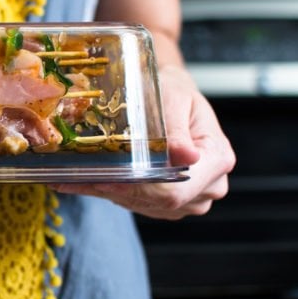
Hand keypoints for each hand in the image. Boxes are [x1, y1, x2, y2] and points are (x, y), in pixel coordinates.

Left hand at [51, 66, 235, 219]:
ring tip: (80, 177)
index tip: (108, 179)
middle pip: (160, 201)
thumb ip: (177, 132)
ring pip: (146, 205)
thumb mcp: (174, 100)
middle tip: (83, 176)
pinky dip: (113, 193)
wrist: (175, 100)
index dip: (139, 188)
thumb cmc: (175, 93)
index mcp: (217, 159)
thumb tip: (187, 156)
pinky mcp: (172, 203)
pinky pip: (140, 204)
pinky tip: (89, 180)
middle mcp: (210, 185)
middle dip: (120, 189)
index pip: (176, 190)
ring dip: (112, 192)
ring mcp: (191, 198)